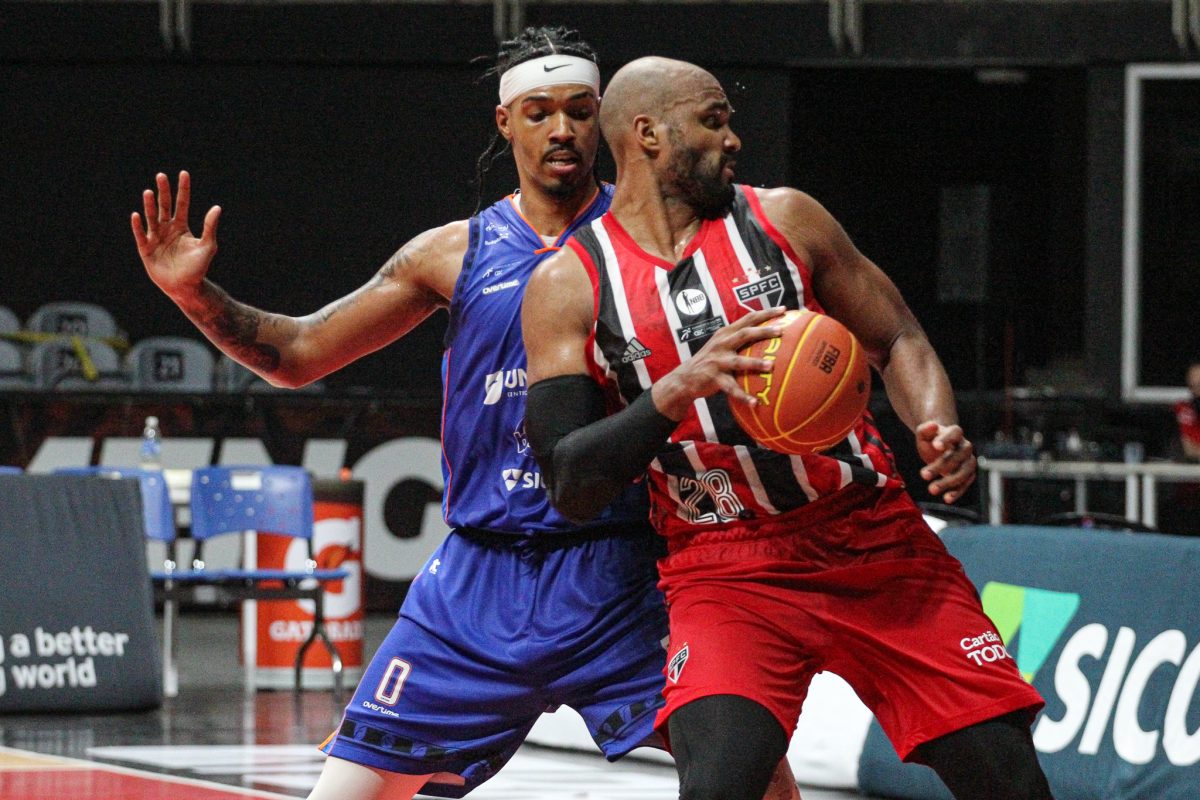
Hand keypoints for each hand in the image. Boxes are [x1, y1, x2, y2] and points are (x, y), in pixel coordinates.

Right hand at [131, 171, 220, 300]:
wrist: (186, 287)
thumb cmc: (198, 268)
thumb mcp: (207, 246)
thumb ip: (209, 227)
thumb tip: (217, 208)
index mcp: (181, 227)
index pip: (181, 204)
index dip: (183, 190)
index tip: (183, 173)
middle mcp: (167, 229)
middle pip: (164, 206)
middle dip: (163, 192)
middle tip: (161, 176)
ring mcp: (155, 238)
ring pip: (152, 218)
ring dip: (150, 205)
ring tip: (149, 192)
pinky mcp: (146, 250)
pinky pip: (141, 235)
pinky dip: (139, 226)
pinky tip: (137, 215)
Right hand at [652, 307, 786, 419]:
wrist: (685, 378)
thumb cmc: (710, 361)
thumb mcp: (722, 345)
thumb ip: (739, 339)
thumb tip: (767, 336)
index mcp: (726, 333)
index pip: (748, 318)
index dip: (766, 313)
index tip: (784, 309)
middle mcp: (721, 344)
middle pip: (744, 334)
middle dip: (763, 331)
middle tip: (781, 331)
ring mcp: (717, 361)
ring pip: (738, 361)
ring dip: (755, 363)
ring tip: (771, 366)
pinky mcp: (713, 378)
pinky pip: (731, 388)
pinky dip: (743, 396)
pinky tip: (755, 403)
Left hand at [916, 420, 975, 502]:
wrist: (938, 448)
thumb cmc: (931, 440)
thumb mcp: (924, 434)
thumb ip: (925, 429)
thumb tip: (932, 425)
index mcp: (955, 433)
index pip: (955, 432)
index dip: (947, 439)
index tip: (936, 446)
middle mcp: (965, 446)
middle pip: (958, 456)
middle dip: (940, 466)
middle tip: (923, 475)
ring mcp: (968, 461)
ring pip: (964, 472)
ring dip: (949, 482)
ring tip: (932, 489)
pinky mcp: (968, 474)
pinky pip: (966, 484)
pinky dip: (957, 491)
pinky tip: (946, 498)